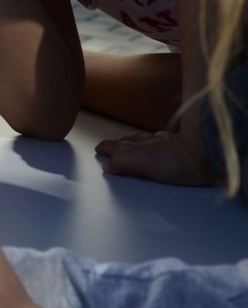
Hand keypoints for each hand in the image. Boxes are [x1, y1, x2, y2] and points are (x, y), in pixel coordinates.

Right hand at [97, 126, 217, 185]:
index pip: (117, 146)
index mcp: (138, 147)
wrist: (207, 155)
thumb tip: (108, 165)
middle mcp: (152, 144)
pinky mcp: (182, 152)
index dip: (107, 148)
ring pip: (146, 141)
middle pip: (130, 141)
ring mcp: (167, 146)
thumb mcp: (141, 161)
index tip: (99, 149)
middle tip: (110, 147)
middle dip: (118, 144)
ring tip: (130, 145)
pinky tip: (161, 148)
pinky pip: (164, 145)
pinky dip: (157, 145)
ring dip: (135, 143)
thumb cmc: (178, 159)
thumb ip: (122, 162)